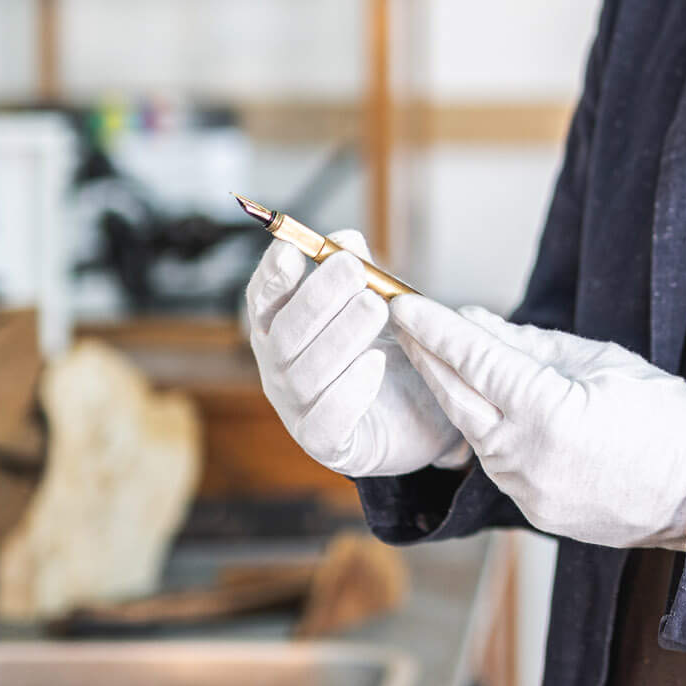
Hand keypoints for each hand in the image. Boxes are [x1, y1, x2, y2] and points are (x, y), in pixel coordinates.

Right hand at [245, 230, 470, 477]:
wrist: (423, 417)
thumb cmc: (387, 353)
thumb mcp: (375, 306)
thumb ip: (360, 275)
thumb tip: (346, 239)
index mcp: (282, 330)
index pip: (263, 301)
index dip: (272, 276)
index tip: (291, 250)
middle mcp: (281, 370)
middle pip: (283, 334)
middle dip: (317, 297)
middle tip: (354, 268)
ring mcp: (299, 410)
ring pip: (304, 375)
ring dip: (340, 336)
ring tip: (376, 306)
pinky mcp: (328, 445)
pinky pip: (326, 423)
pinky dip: (348, 392)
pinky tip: (375, 363)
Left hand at [390, 296, 685, 549]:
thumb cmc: (665, 417)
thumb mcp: (602, 362)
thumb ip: (532, 344)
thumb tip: (477, 322)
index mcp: (546, 411)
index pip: (474, 358)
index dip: (435, 327)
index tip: (405, 302)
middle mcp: (526, 455)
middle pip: (456, 396)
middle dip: (426, 356)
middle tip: (401, 322)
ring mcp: (526, 489)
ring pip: (472, 430)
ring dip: (452, 392)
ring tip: (435, 355)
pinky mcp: (533, 509)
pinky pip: (495, 460)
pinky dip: (482, 427)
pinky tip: (476, 403)